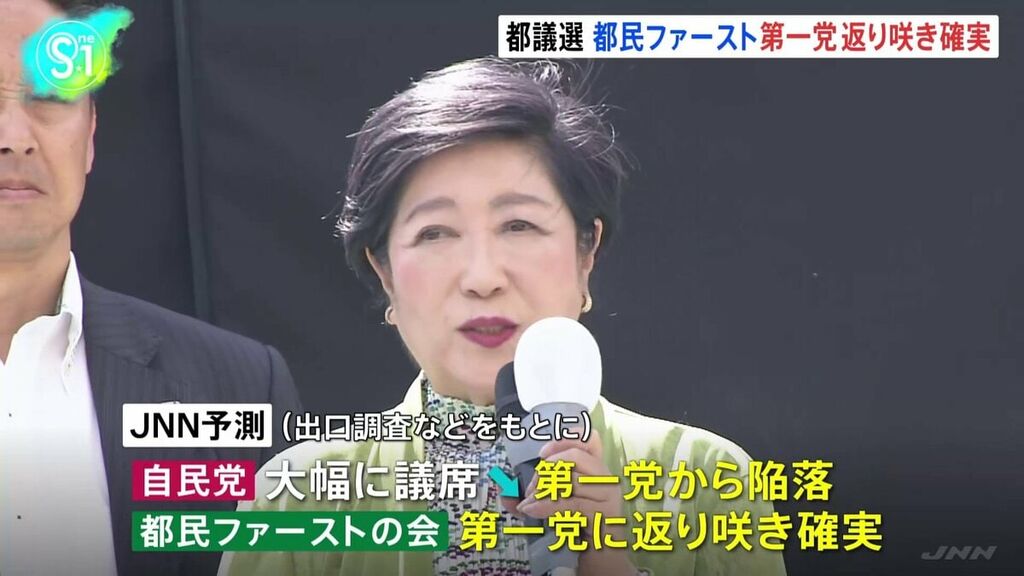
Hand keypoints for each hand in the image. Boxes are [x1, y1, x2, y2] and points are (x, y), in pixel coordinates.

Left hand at [501, 430, 637, 575]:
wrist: (600, 554)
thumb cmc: (576, 524)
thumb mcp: (552, 505)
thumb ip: (531, 497)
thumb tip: (504, 495)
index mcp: (595, 468)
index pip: (589, 437)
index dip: (565, 438)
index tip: (542, 454)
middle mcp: (606, 476)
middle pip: (575, 456)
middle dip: (546, 469)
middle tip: (531, 488)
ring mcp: (608, 495)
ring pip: (572, 480)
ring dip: (543, 492)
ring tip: (529, 504)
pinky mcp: (605, 513)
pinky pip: (572, 503)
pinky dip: (547, 505)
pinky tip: (531, 510)